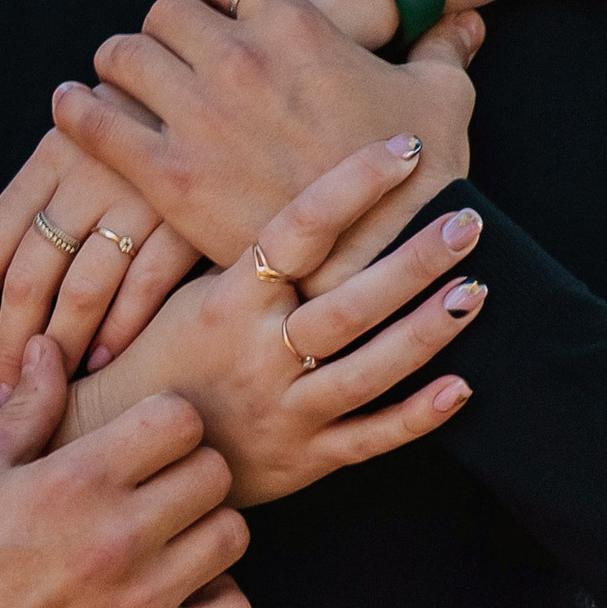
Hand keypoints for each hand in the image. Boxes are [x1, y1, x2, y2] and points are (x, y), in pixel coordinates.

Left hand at [0, 136, 200, 401]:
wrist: (233, 97)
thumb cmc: (150, 134)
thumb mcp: (91, 147)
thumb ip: (52, 205)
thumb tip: (6, 297)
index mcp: (48, 157)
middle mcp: (83, 173)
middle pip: (27, 278)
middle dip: (11, 347)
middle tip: (6, 394)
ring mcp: (135, 194)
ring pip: (81, 290)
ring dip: (63, 348)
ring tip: (55, 385)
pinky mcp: (187, 215)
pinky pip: (143, 285)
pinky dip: (120, 328)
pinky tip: (107, 358)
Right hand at [0, 334, 251, 607]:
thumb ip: (25, 409)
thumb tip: (51, 347)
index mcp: (76, 481)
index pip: (178, 419)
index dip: (164, 421)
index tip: (143, 441)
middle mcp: (119, 536)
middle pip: (214, 472)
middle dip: (189, 471)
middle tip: (157, 488)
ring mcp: (143, 600)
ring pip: (232, 536)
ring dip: (206, 531)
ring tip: (170, 538)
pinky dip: (217, 600)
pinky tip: (179, 592)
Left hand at [51, 0, 481, 279]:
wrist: (386, 260)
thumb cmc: (419, 179)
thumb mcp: (445, 98)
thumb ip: (444, 49)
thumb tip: (465, 23)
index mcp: (296, 25)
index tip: (212, 15)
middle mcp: (239, 57)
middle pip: (165, 10)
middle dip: (164, 29)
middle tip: (166, 55)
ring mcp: (199, 115)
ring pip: (124, 54)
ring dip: (120, 64)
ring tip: (120, 81)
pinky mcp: (169, 174)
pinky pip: (96, 121)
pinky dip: (77, 109)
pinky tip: (72, 106)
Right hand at [60, 144, 482, 506]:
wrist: (129, 451)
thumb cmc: (166, 352)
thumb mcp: (190, 290)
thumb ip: (248, 245)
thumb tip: (285, 151)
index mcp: (229, 301)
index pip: (299, 230)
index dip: (354, 186)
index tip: (406, 148)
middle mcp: (258, 354)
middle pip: (348, 303)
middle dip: (412, 259)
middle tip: (468, 218)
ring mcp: (285, 410)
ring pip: (368, 370)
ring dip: (427, 330)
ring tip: (477, 290)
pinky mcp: (304, 459)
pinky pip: (369, 439)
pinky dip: (418, 416)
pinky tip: (463, 387)